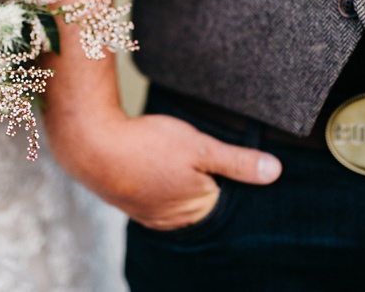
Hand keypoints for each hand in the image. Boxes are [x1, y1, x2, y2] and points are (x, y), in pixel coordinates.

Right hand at [46, 110, 281, 229]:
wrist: (90, 144)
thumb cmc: (146, 145)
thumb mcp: (200, 147)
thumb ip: (237, 162)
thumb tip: (274, 172)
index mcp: (198, 209)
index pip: (229, 195)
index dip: (228, 171)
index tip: (219, 153)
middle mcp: (174, 220)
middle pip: (203, 197)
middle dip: (205, 176)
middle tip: (190, 150)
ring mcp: (151, 213)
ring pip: (179, 193)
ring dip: (180, 175)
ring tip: (170, 153)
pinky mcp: (132, 201)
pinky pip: (157, 191)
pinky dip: (159, 176)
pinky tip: (153, 160)